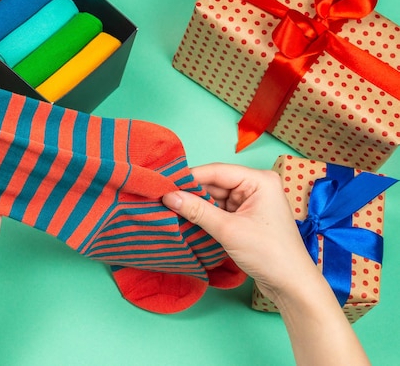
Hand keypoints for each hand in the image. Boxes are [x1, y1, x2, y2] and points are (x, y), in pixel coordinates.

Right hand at [162, 163, 369, 365]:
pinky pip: (220, 210)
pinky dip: (205, 215)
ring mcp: (252, 202)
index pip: (216, 171)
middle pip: (215, 184)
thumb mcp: (228, 230)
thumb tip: (169, 196)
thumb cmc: (268, 254)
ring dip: (196, 205)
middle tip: (163, 198)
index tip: (164, 184)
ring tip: (170, 210)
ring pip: (215, 198)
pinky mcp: (247, 218)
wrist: (291, 285)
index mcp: (259, 180)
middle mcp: (256, 186)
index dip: (189, 177)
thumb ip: (197, 211)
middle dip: (191, 193)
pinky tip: (187, 219)